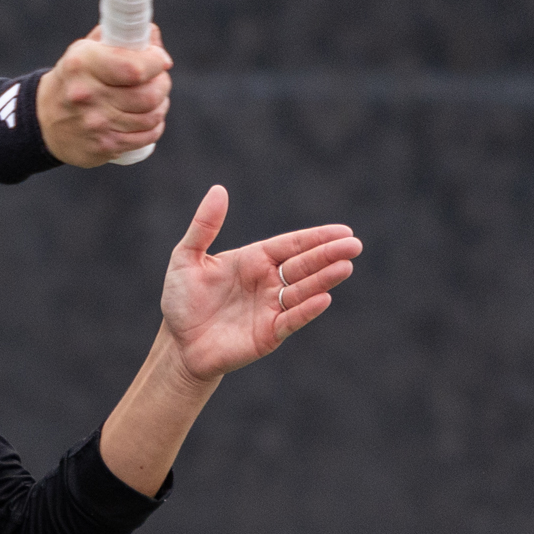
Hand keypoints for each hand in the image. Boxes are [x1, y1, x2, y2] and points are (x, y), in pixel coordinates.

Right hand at [37, 24, 172, 166]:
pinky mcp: (104, 147)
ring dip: (161, 105)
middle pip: (149, 94)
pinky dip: (154, 126)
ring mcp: (96, 125)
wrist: (43, 121)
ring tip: (154, 98)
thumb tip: (151, 35)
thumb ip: (118, 37)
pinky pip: (146, 137)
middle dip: (162, 83)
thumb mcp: (85, 50)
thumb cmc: (73, 79)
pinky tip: (149, 118)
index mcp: (82, 64)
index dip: (156, 62)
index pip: (135, 67)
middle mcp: (87, 95)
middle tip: (159, 78)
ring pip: (152, 117)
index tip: (160, 59)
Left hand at [158, 185, 360, 383]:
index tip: (343, 231)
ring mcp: (271, 308)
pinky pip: (290, 319)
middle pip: (304, 265)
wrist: (177, 344)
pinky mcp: (268, 334)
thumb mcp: (186, 257)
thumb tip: (218, 189)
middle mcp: (268, 282)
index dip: (317, 238)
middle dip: (329, 255)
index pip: (292, 245)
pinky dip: (307, 310)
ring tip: (345, 267)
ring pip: (302, 290)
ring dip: (324, 279)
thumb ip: (204, 226)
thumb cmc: (182, 299)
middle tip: (355, 245)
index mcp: (255, 259)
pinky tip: (324, 298)